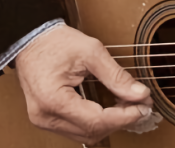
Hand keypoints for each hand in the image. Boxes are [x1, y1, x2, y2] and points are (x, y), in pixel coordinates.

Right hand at [13, 24, 156, 143]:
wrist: (30, 39)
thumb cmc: (54, 42)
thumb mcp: (91, 52)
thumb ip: (116, 76)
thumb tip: (139, 93)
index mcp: (54, 100)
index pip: (97, 121)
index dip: (125, 117)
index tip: (143, 107)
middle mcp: (45, 116)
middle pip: (92, 132)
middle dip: (120, 121)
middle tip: (140, 105)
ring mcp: (44, 120)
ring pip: (85, 135)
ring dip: (109, 123)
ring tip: (127, 106)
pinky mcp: (47, 119)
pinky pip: (76, 129)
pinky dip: (96, 122)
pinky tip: (109, 109)